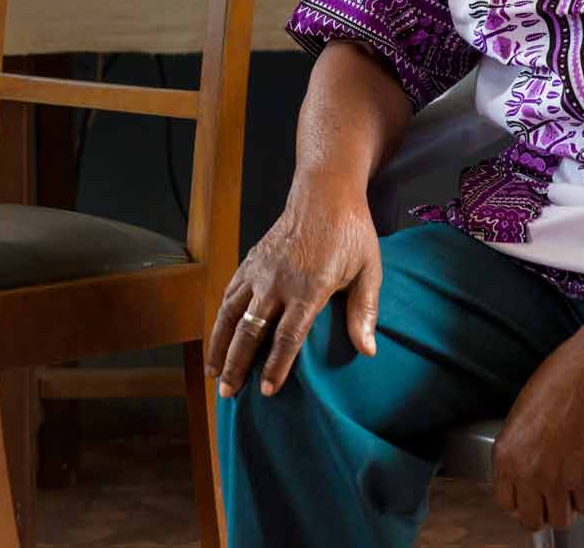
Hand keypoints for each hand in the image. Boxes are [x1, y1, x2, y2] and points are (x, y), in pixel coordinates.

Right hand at [206, 183, 382, 398]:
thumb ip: (364, 311)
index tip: (267, 391)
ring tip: (214, 374)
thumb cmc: (351, 232)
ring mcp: (260, 269)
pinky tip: (217, 337)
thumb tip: (368, 351)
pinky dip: (220, 318)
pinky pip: (230, 293)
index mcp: (309, 286)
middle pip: (251, 330)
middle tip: (229, 393)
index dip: (276, 366)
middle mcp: (278, 280)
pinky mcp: (251, 260)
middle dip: (238, 364)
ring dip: (220, 346)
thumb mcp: (369, 269)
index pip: (288, 336)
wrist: (325, 191)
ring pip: (231, 313)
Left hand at [492, 340, 583, 533]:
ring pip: (560, 520)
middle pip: (531, 520)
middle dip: (540, 510)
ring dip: (565, 507)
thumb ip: (518, 450)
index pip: (505, 502)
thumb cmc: (555, 381)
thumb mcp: (520, 416)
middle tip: (550, 497)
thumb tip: (527, 472)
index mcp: (505, 455)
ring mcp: (556, 478)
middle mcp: (527, 472)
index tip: (528, 495)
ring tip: (570, 490)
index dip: (519, 500)